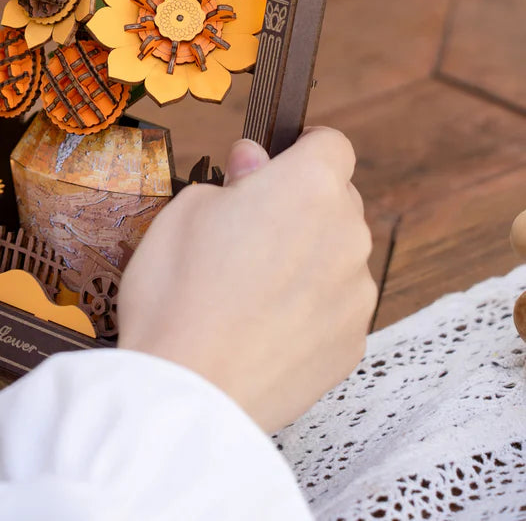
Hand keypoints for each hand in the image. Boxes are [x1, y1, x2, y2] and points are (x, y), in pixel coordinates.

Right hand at [116, 127, 375, 432]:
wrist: (188, 388)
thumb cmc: (177, 289)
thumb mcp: (186, 208)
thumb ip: (233, 178)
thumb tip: (254, 164)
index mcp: (308, 187)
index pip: (331, 144)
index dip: (302, 147)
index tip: (275, 163)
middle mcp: (346, 234)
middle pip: (337, 200)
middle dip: (300, 204)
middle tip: (244, 228)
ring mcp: (356, 294)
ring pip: (337, 255)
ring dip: (306, 257)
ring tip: (246, 287)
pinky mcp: (351, 345)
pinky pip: (334, 307)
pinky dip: (307, 307)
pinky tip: (260, 325)